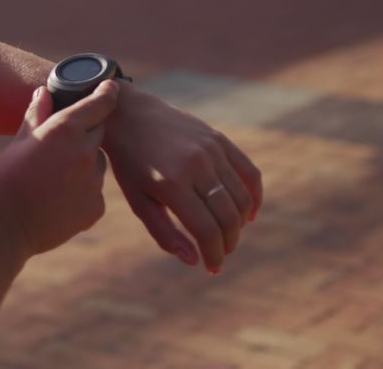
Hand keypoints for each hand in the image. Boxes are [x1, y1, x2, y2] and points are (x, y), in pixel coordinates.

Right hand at [0, 80, 119, 257]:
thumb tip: (44, 92)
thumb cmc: (4, 180)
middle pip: (98, 134)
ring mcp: (94, 182)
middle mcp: (86, 152)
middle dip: (85, 135)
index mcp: (65, 130)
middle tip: (60, 147)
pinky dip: (82, 192)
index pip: (100, 103)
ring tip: (54, 179)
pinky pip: (95, 192)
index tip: (111, 87)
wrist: (2, 228)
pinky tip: (58, 199)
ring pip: (97, 165)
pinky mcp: (96, 208)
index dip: (107, 93)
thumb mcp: (19, 142)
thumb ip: (37, 115)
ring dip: (84, 165)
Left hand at [103, 83, 262, 273]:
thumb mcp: (138, 201)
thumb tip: (194, 260)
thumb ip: (165, 233)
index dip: (214, 254)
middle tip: (220, 254)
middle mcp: (196, 166)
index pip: (206, 230)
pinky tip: (248, 214)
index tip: (212, 267)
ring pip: (241, 198)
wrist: (129, 114)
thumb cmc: (129, 163)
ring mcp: (211, 150)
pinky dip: (253, 196)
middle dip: (227, 243)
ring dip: (239, 224)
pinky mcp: (220, 139)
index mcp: (172, 184)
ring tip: (228, 236)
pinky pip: (249, 172)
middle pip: (227, 217)